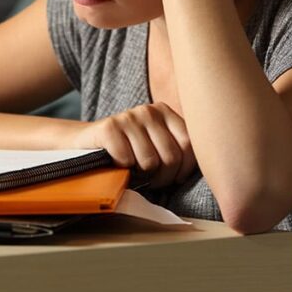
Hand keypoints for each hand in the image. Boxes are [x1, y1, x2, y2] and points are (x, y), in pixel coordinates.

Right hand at [69, 102, 196, 188]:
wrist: (85, 144)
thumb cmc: (128, 151)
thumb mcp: (156, 144)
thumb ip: (177, 149)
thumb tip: (207, 169)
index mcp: (165, 112)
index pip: (189, 145)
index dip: (184, 169)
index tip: (174, 178)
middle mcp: (148, 110)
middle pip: (171, 156)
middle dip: (163, 178)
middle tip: (152, 180)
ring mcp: (128, 117)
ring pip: (150, 162)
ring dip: (141, 175)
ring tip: (135, 171)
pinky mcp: (109, 127)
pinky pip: (127, 160)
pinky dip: (122, 169)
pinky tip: (117, 163)